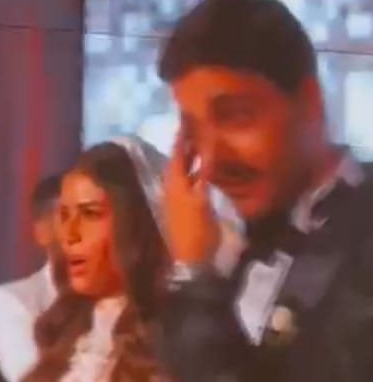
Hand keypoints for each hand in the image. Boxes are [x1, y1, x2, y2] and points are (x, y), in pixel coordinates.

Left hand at [164, 135, 220, 266]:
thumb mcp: (202, 200)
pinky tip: (207, 171)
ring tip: (205, 144)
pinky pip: (192, 185)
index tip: (187, 120)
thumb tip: (208, 150)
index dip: (182, 138)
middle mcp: (173, 189)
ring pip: (186, 174)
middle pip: (180, 163)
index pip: (177, 155)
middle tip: (198, 128)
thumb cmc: (197, 231)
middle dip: (188, 147)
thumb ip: (205, 174)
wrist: (193, 262)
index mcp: (175, 185)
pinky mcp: (188, 210)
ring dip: (194, 160)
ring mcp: (179, 200)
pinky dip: (199, 174)